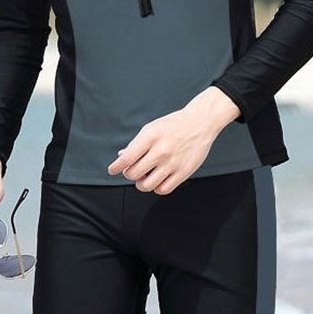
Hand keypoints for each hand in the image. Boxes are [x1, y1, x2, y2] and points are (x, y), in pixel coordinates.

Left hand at [107, 87, 239, 194]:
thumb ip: (136, 143)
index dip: (116, 167)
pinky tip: (157, 181)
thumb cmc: (175, 124)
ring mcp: (172, 163)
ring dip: (141, 184)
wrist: (200, 123)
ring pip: (147, 185)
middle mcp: (161, 151)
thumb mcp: (151, 128)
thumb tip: (122, 156)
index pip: (127, 158)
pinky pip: (163, 189)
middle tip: (131, 170)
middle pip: (134, 173)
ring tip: (143, 178)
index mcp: (150, 137)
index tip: (112, 170)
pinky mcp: (183, 172)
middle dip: (128, 173)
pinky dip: (156, 188)